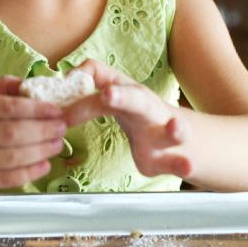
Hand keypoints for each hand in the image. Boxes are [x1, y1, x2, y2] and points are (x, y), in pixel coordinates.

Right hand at [0, 76, 66, 190]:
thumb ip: (0, 88)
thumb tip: (32, 85)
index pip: (8, 108)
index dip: (37, 110)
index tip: (57, 110)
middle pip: (13, 134)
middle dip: (43, 131)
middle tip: (62, 128)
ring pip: (12, 158)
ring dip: (41, 152)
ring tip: (57, 144)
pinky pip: (5, 179)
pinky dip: (28, 174)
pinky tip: (43, 165)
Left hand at [63, 59, 191, 177]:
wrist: (173, 132)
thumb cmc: (134, 110)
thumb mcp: (113, 91)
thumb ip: (91, 83)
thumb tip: (65, 80)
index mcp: (126, 91)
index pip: (102, 80)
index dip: (81, 86)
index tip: (61, 98)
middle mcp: (145, 108)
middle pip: (135, 99)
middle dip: (122, 96)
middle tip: (108, 94)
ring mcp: (160, 133)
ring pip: (170, 131)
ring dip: (173, 130)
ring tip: (176, 128)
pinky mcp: (165, 158)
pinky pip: (176, 162)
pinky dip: (181, 164)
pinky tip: (186, 166)